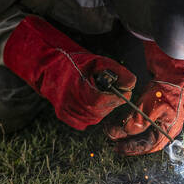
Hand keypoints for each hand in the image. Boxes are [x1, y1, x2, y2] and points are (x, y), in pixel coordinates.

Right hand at [4, 16, 135, 129]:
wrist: (51, 67)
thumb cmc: (77, 63)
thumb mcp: (100, 62)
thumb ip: (119, 73)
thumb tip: (132, 84)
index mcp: (80, 90)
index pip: (106, 101)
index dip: (118, 97)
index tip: (124, 90)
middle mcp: (73, 104)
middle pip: (103, 110)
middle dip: (111, 101)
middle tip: (110, 90)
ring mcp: (68, 112)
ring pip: (96, 117)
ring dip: (102, 107)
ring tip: (96, 93)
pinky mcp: (66, 117)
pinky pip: (86, 121)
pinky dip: (91, 113)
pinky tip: (88, 101)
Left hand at [106, 41, 183, 154]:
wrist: (172, 73)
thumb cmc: (164, 90)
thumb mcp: (149, 107)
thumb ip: (137, 122)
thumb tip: (123, 132)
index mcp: (169, 130)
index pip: (149, 145)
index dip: (133, 148)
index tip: (119, 148)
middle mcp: (167, 128)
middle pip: (147, 141)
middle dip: (130, 143)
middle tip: (115, 144)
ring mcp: (163, 120)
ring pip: (145, 133)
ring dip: (130, 135)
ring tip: (116, 133)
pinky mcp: (158, 113)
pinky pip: (145, 125)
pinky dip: (134, 126)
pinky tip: (124, 125)